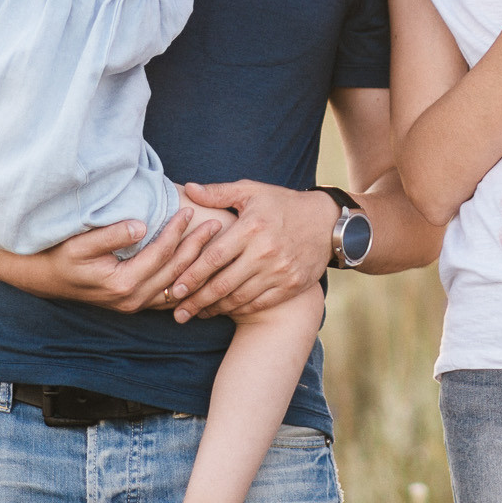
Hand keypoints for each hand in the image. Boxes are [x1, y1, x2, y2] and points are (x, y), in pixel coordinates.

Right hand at [1, 209, 223, 312]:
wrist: (46, 278)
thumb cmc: (61, 256)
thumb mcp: (80, 243)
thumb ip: (111, 234)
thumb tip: (142, 225)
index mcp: (122, 284)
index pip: (160, 254)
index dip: (176, 232)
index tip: (189, 211)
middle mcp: (132, 300)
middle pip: (175, 271)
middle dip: (197, 246)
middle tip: (216, 224)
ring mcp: (135, 305)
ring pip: (177, 287)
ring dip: (197, 265)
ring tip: (215, 244)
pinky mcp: (136, 304)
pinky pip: (170, 296)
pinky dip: (187, 283)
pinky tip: (201, 269)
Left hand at [165, 181, 336, 319]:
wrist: (327, 223)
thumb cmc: (283, 204)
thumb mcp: (253, 191)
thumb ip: (219, 193)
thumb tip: (188, 189)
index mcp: (252, 227)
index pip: (214, 256)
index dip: (192, 274)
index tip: (173, 287)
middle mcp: (266, 252)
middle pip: (223, 283)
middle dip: (197, 299)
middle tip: (177, 311)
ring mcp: (280, 272)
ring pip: (240, 297)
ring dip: (214, 308)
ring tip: (195, 313)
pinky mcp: (291, 286)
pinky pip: (259, 303)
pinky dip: (239, 309)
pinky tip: (223, 311)